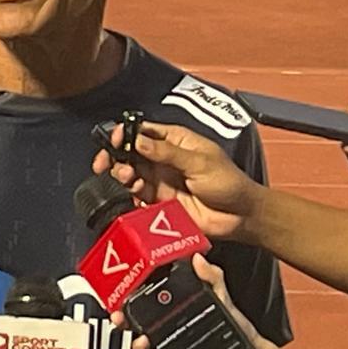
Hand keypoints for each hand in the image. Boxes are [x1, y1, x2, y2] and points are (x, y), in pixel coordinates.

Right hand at [91, 122, 258, 240]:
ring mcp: (161, 181)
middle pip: (130, 153)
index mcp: (176, 141)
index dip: (126, 133)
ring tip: (128, 179)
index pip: (144, 131)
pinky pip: (137, 197)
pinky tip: (136, 195)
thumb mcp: (200, 162)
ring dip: (123, 176)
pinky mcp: (160, 202)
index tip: (115, 140)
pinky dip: (131, 196)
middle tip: (107, 163)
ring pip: (131, 175)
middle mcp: (164, 160)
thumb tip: (139, 141)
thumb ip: (168, 153)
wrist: (240, 217)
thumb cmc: (228, 183)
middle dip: (116, 156)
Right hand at [123, 254, 302, 348]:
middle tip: (122, 321)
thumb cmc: (244, 331)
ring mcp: (179, 338)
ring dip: (139, 338)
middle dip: (129, 316)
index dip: (134, 291)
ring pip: (150, 335)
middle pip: (145, 314)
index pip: (154, 292)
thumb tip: (197, 258)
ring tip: (142, 343)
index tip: (122, 295)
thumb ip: (214, 281)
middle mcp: (179, 318)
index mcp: (186, 300)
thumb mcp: (228, 303)